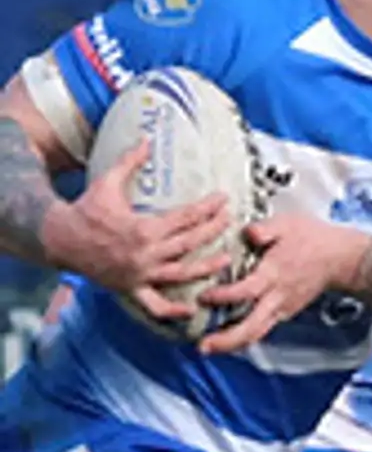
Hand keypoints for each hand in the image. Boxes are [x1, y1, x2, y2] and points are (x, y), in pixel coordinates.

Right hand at [44, 145, 232, 329]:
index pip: (185, 217)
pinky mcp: (131, 289)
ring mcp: (140, 274)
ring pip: (182, 274)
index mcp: (143, 228)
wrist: (59, 238)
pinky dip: (173, 312)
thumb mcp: (106, 182)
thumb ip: (130, 162)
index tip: (223, 199)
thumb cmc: (86, 209)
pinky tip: (192, 311)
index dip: (207, 208)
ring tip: (227, 261)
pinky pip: (155, 306)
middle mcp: (145, 253)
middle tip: (231, 220)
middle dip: (214, 231)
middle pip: (190, 243)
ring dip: (206, 268)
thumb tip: (146, 138)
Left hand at [197, 215, 371, 354]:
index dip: (224, 296)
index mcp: (274, 274)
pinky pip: (262, 329)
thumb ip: (265, 228)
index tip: (203, 297)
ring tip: (209, 347)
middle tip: (202, 346)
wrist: (341, 258)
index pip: (247, 291)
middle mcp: (277, 297)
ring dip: (233, 343)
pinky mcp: (285, 312)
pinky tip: (226, 337)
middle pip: (252, 326)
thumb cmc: (311, 237)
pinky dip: (243, 336)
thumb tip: (248, 232)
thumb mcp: (287, 224)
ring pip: (257, 333)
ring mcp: (282, 308)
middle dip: (227, 339)